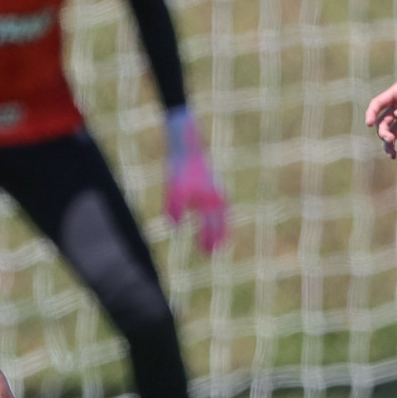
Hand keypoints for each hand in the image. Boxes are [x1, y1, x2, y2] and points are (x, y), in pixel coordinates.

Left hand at [162, 107, 227, 253]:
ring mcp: (216, 189)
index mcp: (213, 201)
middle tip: (214, 252)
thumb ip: (175, 208)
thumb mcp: (174, 189)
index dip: (210, 241)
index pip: (214, 228)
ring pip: (222, 213)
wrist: (186, 143)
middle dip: (217, 237)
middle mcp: (218, 196)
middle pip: (221, 223)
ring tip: (216, 238)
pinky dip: (217, 213)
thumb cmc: (180, 167)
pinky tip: (208, 213)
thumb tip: (176, 228)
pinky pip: (218, 203)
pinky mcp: (210, 182)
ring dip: (219, 226)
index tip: (208, 254)